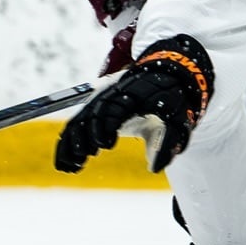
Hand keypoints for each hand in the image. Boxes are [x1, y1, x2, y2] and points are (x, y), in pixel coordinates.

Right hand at [55, 35, 213, 173]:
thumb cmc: (172, 101)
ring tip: (73, 167)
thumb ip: (167, 144)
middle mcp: (111, 96)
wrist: (167, 76)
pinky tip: (69, 164)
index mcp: (131, 96)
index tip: (106, 146)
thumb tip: (154, 168)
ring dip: (71, 144)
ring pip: (78, 121)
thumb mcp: (177, 121)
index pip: (111, 110)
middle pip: (89, 115)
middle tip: (84, 160)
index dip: (104, 128)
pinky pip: (76, 125)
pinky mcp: (96, 108)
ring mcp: (101, 100)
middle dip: (83, 139)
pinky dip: (68, 143)